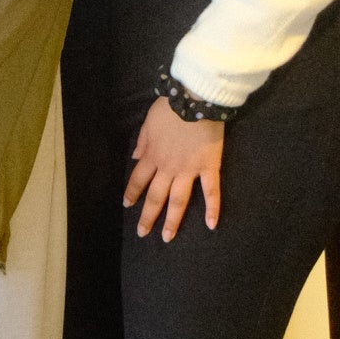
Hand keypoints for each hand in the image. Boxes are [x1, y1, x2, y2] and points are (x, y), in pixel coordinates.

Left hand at [126, 98, 225, 240]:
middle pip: (156, 196)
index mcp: (152, 155)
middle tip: (142, 233)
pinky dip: (212, 208)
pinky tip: (211, 225)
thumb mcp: (148, 123)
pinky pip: (211, 191)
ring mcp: (189, 170)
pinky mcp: (209, 167)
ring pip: (179, 200)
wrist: (195, 101)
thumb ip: (142, 142)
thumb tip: (135, 158)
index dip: (132, 193)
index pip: (138, 179)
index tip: (127, 205)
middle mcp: (168, 167)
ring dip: (173, 220)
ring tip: (167, 237)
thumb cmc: (170, 108)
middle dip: (148, 216)